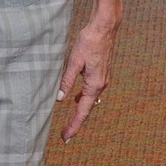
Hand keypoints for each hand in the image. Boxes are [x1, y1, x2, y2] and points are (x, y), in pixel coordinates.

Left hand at [56, 16, 119, 142]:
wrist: (105, 27)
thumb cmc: (89, 41)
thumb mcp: (74, 61)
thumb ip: (67, 81)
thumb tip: (59, 99)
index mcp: (94, 84)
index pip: (82, 111)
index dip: (74, 125)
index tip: (66, 137)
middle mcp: (101, 85)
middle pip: (87, 109)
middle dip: (76, 122)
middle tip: (65, 135)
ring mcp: (103, 79)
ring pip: (91, 100)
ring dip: (81, 110)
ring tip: (70, 121)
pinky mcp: (102, 73)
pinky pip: (92, 91)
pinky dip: (84, 98)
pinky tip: (77, 97)